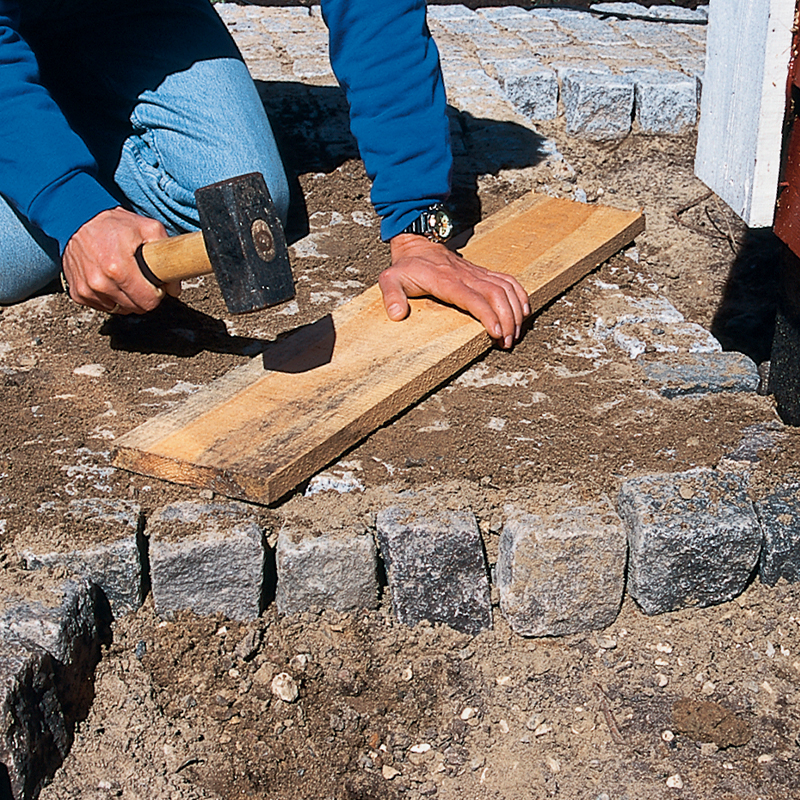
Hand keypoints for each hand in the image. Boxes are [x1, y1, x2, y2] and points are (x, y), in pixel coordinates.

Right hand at [62, 207, 180, 313]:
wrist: (76, 219)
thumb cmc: (112, 224)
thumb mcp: (148, 229)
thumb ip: (169, 255)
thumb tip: (174, 288)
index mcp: (118, 268)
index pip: (148, 302)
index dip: (156, 294)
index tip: (155, 284)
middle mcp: (100, 282)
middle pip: (136, 308)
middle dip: (143, 295)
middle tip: (140, 278)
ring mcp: (87, 289)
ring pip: (120, 309)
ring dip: (126, 297)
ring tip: (124, 277)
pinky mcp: (78, 293)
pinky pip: (103, 306)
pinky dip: (110, 297)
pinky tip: (110, 280)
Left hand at [380, 234, 530, 347]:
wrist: (418, 243)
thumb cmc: (406, 266)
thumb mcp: (390, 279)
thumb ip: (391, 296)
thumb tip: (396, 315)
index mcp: (446, 281)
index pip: (473, 299)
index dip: (488, 315)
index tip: (498, 333)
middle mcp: (466, 276)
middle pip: (496, 295)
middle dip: (508, 319)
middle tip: (508, 342)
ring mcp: (476, 273)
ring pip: (505, 289)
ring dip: (516, 311)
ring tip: (516, 334)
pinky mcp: (482, 273)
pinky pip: (507, 281)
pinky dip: (520, 295)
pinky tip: (524, 312)